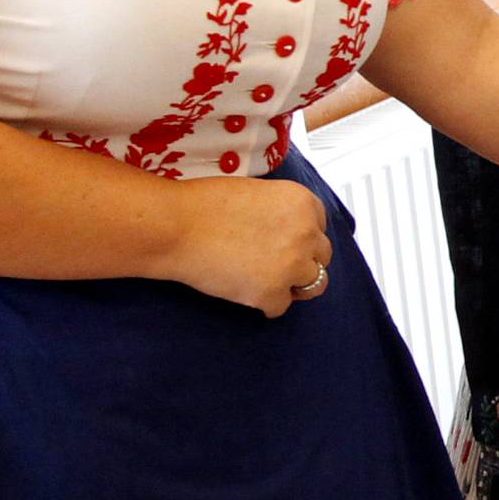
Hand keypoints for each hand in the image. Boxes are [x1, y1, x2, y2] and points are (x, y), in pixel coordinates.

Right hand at [163, 177, 334, 316]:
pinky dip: (265, 304)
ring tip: (270, 282)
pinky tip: (247, 293)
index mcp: (303, 203)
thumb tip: (287, 230)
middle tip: (278, 264)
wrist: (176, 226)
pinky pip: (280, 307)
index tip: (287, 242)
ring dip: (295, 285)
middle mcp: (306, 233)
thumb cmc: (204, 205)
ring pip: (315, 284)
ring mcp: (292, 265)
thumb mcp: (257, 192)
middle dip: (303, 261)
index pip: (320, 227)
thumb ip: (281, 211)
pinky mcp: (272, 293)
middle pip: (322, 256)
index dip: (302, 237)